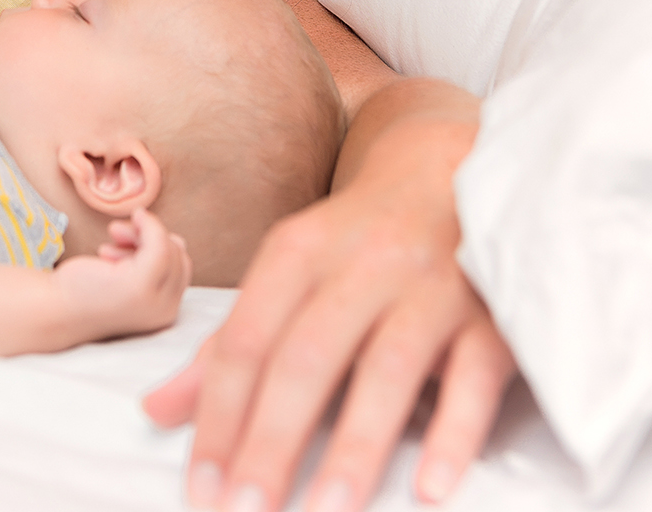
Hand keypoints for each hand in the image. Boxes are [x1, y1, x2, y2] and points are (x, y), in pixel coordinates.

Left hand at [53, 207, 191, 340]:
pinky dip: (145, 224)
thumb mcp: (128, 277)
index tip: (127, 246)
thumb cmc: (88, 290)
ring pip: (169, 248)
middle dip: (151, 237)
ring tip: (110, 242)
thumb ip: (154, 264)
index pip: (181, 268)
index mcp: (165, 313)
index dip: (159, 247)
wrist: (56, 308)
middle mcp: (166, 312)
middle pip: (178, 255)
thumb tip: (178, 241)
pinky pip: (159, 244)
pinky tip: (113, 230)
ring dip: (141, 233)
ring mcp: (154, 301)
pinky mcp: (139, 287)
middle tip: (118, 235)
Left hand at [143, 115, 514, 509]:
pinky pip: (475, 376)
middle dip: (271, 443)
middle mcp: (362, 264)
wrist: (452, 171)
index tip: (203, 490)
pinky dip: (455, 433)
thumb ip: (229, 345)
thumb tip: (156, 412)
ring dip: (353, 448)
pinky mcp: (494, 313)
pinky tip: (432, 490)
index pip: (246, 342)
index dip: (219, 418)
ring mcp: (432, 286)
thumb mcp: (286, 274)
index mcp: (298, 253)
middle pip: (305, 359)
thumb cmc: (354, 242)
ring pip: (387, 369)